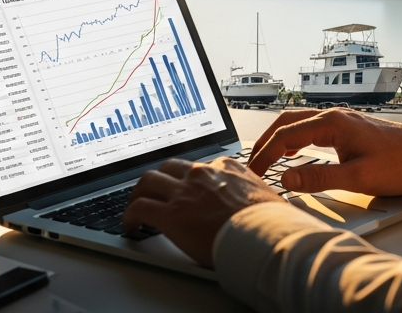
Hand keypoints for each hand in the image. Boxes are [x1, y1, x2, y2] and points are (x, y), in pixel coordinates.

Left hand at [121, 156, 282, 266]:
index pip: (198, 167)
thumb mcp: (265, 196)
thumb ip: (252, 193)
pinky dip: (131, 214)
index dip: (188, 179)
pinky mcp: (172, 214)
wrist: (265, 234)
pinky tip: (130, 224)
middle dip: (159, 179)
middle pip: (169, 167)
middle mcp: (202, 173)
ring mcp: (185, 192)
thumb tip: (259, 203)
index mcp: (225, 167)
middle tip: (154, 192)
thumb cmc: (271, 221)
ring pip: (149, 180)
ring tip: (135, 205)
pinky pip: (141, 207)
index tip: (186, 189)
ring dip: (140, 192)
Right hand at [248, 108, 401, 196]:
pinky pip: (312, 126)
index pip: (285, 136)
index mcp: (331, 123)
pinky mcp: (348, 127)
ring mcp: (341, 119)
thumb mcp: (358, 178)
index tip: (253, 173)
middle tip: (251, 164)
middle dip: (265, 142)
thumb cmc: (400, 163)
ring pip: (299, 122)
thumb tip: (287, 179)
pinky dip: (295, 137)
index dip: (265, 155)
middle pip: (287, 122)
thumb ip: (319, 178)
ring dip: (279, 138)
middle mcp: (333, 115)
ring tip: (266, 158)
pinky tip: (294, 150)